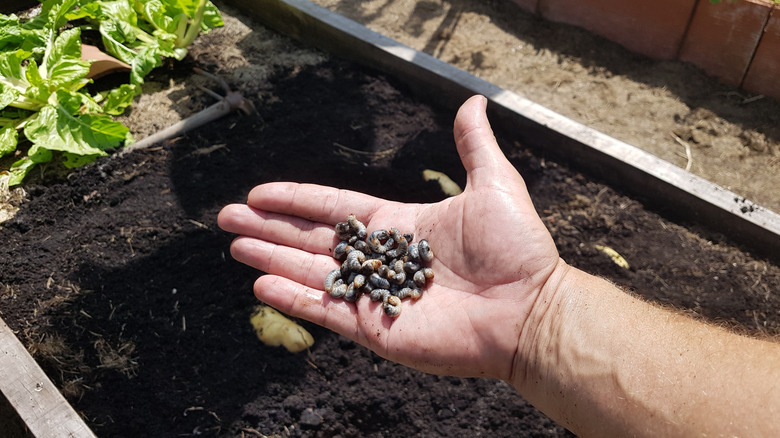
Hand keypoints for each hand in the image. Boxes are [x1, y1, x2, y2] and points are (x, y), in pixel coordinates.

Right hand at [218, 95, 561, 380]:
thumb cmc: (516, 249)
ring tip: (235, 246)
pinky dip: (292, 298)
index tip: (260, 194)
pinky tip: (260, 284)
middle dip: (268, 228)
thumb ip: (473, 146)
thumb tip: (474, 102)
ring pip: (310, 273)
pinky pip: (325, 311)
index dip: (296, 200)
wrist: (529, 309)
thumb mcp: (493, 184)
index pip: (333, 208)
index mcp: (397, 225)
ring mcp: (374, 295)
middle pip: (311, 239)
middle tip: (226, 219)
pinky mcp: (376, 328)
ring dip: (271, 259)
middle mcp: (379, 259)